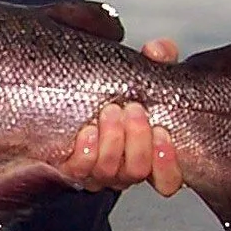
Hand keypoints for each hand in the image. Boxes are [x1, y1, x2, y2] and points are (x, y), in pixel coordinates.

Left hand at [59, 37, 183, 197]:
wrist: (62, 92)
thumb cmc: (113, 86)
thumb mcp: (141, 70)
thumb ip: (158, 58)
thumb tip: (159, 50)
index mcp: (147, 153)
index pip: (168, 180)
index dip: (168, 165)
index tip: (162, 133)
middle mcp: (122, 168)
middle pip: (136, 172)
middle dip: (137, 141)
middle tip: (133, 109)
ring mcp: (95, 170)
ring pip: (109, 173)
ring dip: (113, 142)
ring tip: (110, 111)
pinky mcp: (69, 166)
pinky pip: (78, 170)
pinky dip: (86, 152)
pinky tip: (88, 130)